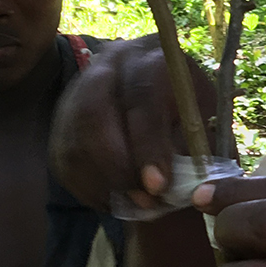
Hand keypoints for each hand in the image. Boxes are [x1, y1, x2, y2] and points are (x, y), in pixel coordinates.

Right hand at [51, 37, 214, 214]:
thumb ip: (200, 143)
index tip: (159, 186)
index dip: (147, 145)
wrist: (151, 80)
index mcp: (148, 60)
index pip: (139, 97)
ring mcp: (75, 96)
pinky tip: (115, 202)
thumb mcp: (204, 113)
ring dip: (103, 183)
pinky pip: (63, 162)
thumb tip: (191, 186)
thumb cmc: (185, 101)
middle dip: (117, 166)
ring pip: (73, 141)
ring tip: (134, 206)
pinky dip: (88, 189)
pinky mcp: (61, 123)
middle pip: (92, 114)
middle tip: (145, 201)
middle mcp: (105, 70)